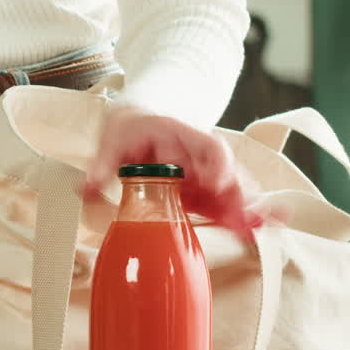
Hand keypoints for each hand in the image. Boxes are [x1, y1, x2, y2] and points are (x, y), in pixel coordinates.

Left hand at [83, 105, 263, 240]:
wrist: (139, 121)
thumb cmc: (128, 129)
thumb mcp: (111, 140)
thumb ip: (101, 166)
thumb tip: (85, 190)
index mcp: (179, 134)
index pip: (208, 145)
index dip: (216, 164)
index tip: (215, 184)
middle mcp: (199, 153)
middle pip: (228, 173)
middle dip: (237, 197)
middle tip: (244, 221)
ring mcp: (206, 172)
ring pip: (234, 189)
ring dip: (247, 209)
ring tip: (261, 228)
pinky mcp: (206, 190)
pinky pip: (229, 202)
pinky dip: (245, 214)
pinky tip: (263, 227)